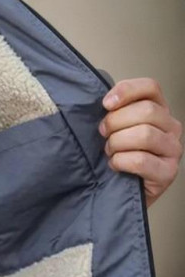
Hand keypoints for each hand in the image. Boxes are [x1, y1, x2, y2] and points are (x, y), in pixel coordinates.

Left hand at [98, 78, 182, 207]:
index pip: (150, 87)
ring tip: (110, 151)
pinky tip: (115, 165)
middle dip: (115, 122)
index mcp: (159, 109)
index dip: (126, 91)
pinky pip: (141, 160)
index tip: (106, 104)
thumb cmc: (117, 153)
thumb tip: (104, 100)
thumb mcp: (115, 126)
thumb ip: (114, 109)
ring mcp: (173, 150)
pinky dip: (121, 162)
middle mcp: (171, 127)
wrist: (120, 189)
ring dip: (117, 143)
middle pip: (146, 110)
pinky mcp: (168, 172)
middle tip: (103, 133)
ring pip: (144, 134)